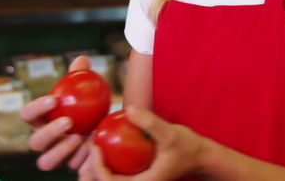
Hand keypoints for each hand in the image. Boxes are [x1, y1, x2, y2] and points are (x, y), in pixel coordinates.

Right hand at [20, 55, 94, 170]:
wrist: (103, 125)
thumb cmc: (87, 105)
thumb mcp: (86, 91)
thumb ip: (81, 76)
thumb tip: (81, 60)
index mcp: (40, 120)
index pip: (27, 115)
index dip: (35, 108)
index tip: (54, 99)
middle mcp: (44, 140)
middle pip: (34, 142)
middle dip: (49, 132)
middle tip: (69, 121)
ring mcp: (56, 156)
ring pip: (45, 162)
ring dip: (61, 151)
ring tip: (79, 138)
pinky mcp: (71, 165)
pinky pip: (72, 167)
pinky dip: (82, 159)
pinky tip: (94, 148)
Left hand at [79, 107, 204, 180]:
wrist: (198, 156)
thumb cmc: (187, 147)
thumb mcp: (170, 134)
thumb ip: (151, 123)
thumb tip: (130, 110)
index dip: (97, 167)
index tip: (94, 146)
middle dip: (89, 170)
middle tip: (85, 146)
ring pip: (108, 180)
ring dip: (95, 167)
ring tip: (90, 146)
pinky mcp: (137, 176)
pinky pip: (116, 173)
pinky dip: (106, 162)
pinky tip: (102, 144)